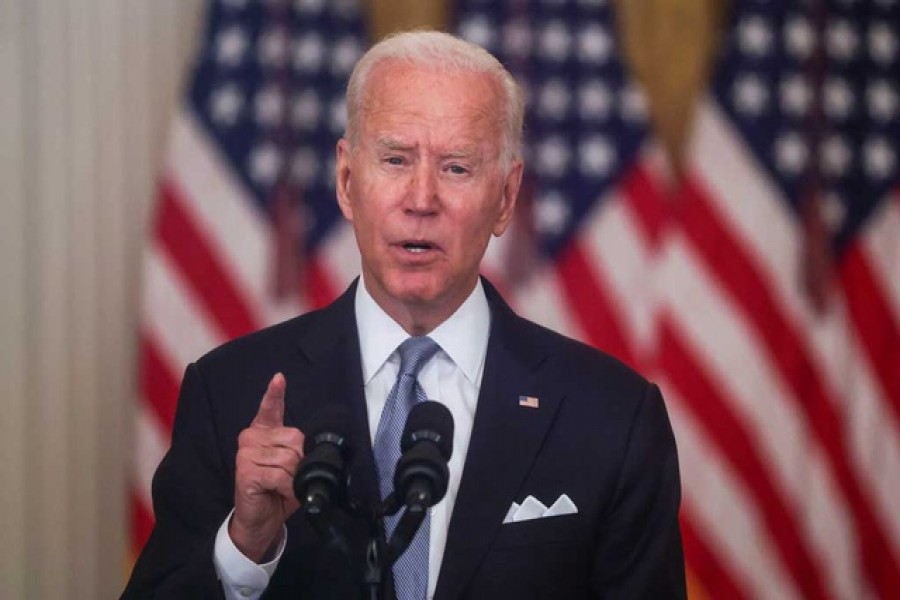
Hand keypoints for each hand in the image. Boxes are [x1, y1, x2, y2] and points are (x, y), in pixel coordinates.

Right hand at [230, 373, 303, 561]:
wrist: (262, 519)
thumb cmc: (278, 490)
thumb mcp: (293, 466)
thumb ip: (298, 450)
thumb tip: (310, 445)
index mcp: (263, 432)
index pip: (269, 408)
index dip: (275, 394)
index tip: (279, 379)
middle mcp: (251, 438)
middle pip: (293, 438)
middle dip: (300, 461)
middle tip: (291, 477)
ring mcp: (245, 453)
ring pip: (289, 458)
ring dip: (294, 478)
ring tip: (284, 486)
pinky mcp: (245, 471)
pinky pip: (279, 473)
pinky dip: (287, 486)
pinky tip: (281, 492)